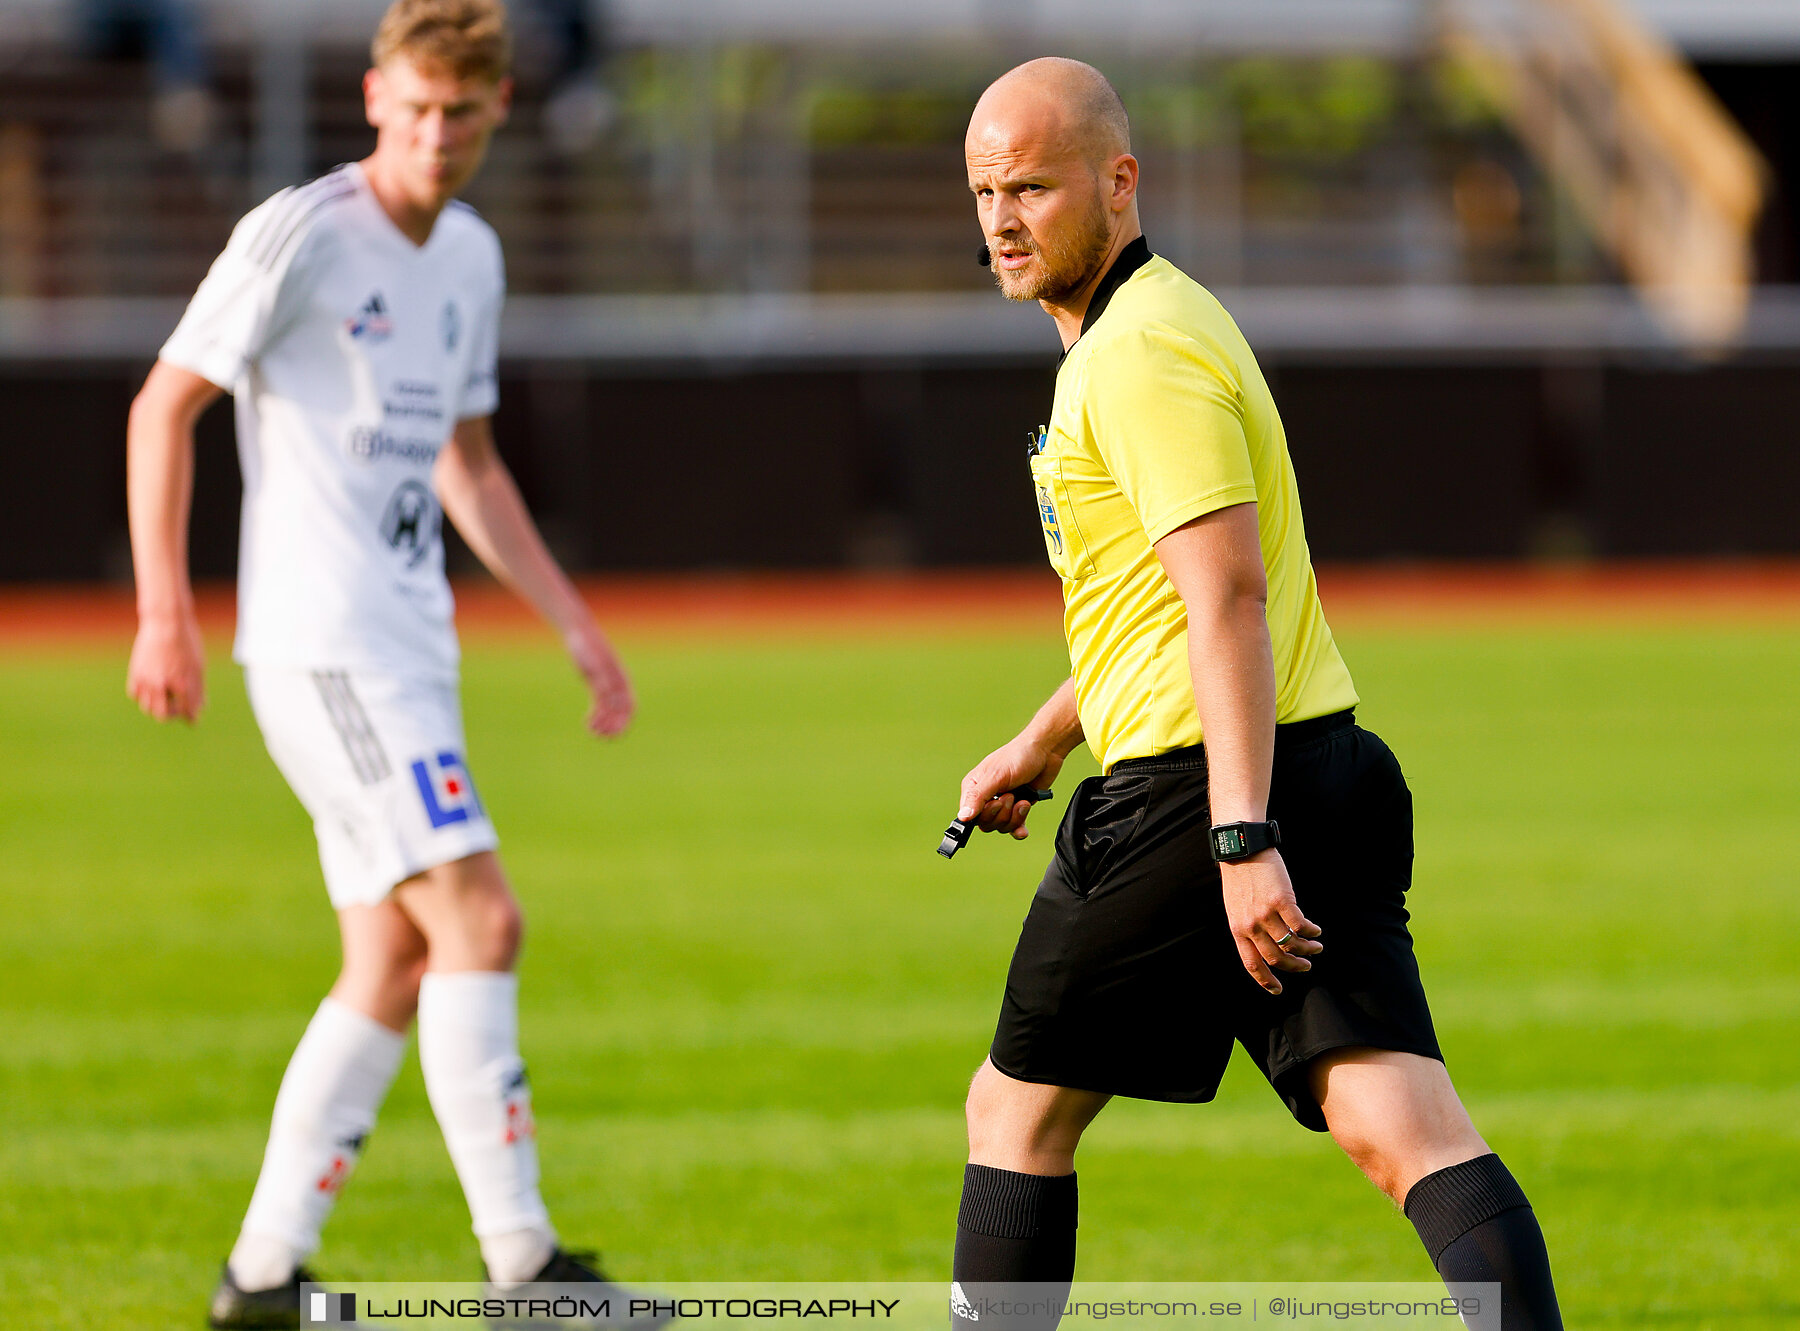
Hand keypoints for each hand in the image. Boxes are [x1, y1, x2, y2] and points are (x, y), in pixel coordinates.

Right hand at [127, 612, 205, 722]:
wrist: (166, 622)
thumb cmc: (187, 643)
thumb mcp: (198, 666)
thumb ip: (198, 690)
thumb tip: (198, 710)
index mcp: (182, 683)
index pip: (186, 712)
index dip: (192, 717)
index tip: (193, 717)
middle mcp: (161, 684)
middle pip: (163, 715)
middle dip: (172, 715)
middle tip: (178, 708)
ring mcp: (146, 679)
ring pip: (147, 707)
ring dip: (158, 706)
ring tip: (167, 696)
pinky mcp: (135, 672)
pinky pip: (135, 694)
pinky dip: (143, 695)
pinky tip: (153, 688)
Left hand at [568, 626, 634, 737]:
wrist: (579, 635)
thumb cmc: (587, 646)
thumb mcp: (593, 662)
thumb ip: (601, 679)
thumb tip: (608, 695)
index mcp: (622, 679)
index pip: (629, 706)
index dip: (623, 721)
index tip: (612, 732)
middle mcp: (618, 685)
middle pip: (621, 712)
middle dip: (614, 726)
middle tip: (602, 737)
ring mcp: (607, 686)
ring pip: (610, 711)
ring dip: (604, 723)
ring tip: (592, 732)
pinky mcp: (597, 686)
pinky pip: (600, 706)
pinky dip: (596, 716)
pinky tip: (587, 723)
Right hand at [958, 737, 1065, 840]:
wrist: (1045, 752)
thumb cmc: (1018, 757)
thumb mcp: (995, 777)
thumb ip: (977, 797)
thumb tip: (963, 817)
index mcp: (974, 788)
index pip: (970, 815)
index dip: (985, 814)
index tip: (997, 802)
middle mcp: (986, 798)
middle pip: (987, 824)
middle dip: (1002, 814)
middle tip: (1011, 795)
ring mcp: (1003, 804)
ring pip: (1001, 826)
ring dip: (1015, 817)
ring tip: (1023, 800)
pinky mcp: (1018, 808)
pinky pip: (1014, 828)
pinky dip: (1019, 828)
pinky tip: (1024, 828)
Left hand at [1219, 850, 1321, 994]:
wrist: (1242, 850)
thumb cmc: (1240, 877)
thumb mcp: (1236, 907)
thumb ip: (1247, 926)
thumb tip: (1266, 944)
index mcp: (1237, 929)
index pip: (1251, 963)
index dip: (1266, 980)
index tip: (1278, 990)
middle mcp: (1250, 925)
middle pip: (1276, 958)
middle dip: (1294, 966)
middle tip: (1306, 966)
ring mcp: (1266, 914)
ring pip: (1292, 944)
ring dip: (1307, 949)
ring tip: (1316, 947)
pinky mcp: (1281, 901)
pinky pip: (1301, 925)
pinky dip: (1311, 931)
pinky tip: (1316, 930)